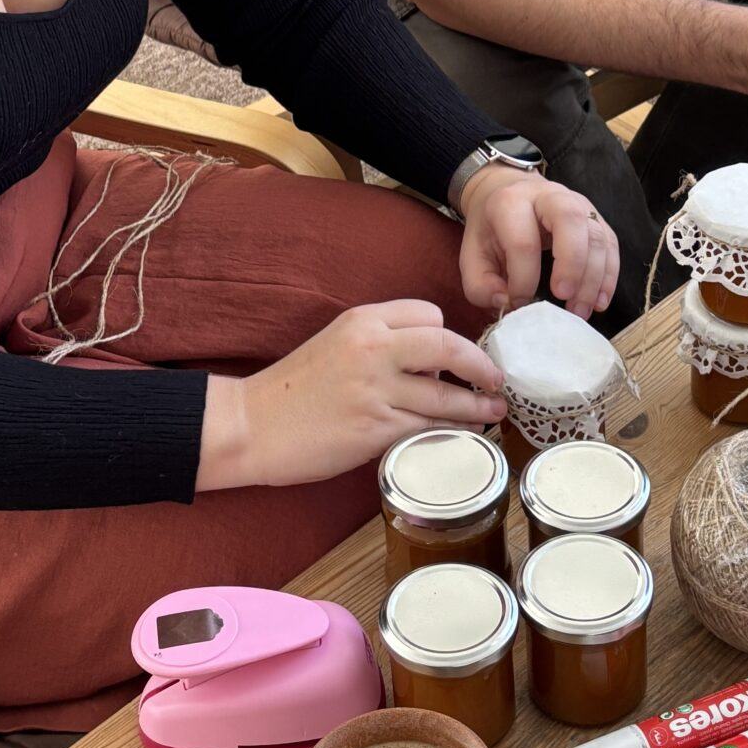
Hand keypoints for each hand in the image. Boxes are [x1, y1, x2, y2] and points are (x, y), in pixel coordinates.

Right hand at [199, 300, 506, 489]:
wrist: (251, 425)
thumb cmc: (292, 390)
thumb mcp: (336, 344)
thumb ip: (380, 344)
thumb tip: (429, 362)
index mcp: (362, 320)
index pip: (428, 313)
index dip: (450, 334)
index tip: (460, 356)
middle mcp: (372, 348)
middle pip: (447, 345)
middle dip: (479, 364)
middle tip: (496, 379)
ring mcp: (374, 389)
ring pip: (444, 394)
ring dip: (476, 406)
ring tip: (493, 413)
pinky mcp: (374, 429)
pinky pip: (427, 427)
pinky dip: (451, 431)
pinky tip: (463, 434)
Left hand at [457, 165, 618, 319]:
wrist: (507, 190)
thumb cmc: (491, 228)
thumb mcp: (470, 255)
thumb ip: (480, 285)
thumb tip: (507, 304)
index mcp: (511, 202)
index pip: (522, 241)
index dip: (523, 279)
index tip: (519, 303)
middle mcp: (548, 196)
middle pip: (570, 219)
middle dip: (571, 264)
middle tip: (564, 298)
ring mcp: (578, 203)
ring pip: (597, 234)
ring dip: (593, 277)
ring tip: (581, 311)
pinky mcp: (596, 217)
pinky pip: (611, 244)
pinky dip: (609, 275)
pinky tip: (599, 301)